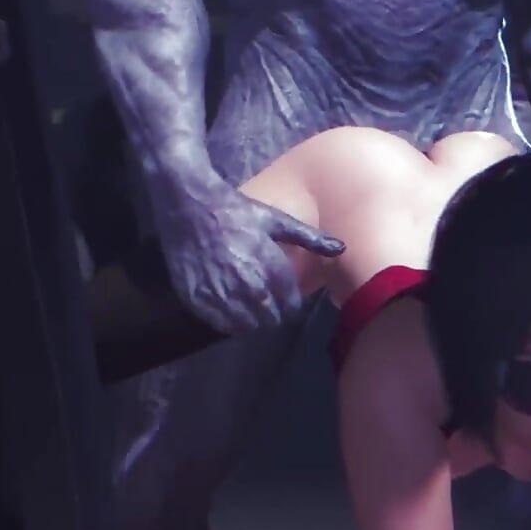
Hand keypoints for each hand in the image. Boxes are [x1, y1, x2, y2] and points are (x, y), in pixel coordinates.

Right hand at [158, 174, 344, 333]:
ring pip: (244, 325)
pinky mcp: (195, 298)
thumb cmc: (237, 210)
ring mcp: (218, 295)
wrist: (189, 203)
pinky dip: (226, 320)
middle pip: (269, 319)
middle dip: (272, 313)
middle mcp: (246, 287)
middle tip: (269, 303)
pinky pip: (218, 323)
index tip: (287, 298)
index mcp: (269, 269)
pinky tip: (229, 307)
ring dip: (250, 320)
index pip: (290, 305)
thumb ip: (310, 239)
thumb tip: (342, 248)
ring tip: (250, 307)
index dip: (291, 304)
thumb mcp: (276, 220)